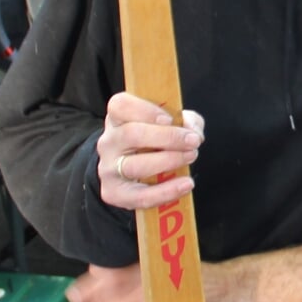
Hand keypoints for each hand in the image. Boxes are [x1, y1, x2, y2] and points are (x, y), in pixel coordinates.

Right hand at [97, 92, 203, 209]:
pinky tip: (187, 184)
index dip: (145, 110)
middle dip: (167, 138)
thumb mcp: (172, 124)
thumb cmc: (156, 143)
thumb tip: (193, 132)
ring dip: (168, 161)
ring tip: (191, 157)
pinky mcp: (114, 193)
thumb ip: (186, 121)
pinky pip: (140, 195)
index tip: (169, 118)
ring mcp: (108, 168)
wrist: (136, 175)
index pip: (120, 105)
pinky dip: (167, 191)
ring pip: (134, 165)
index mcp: (118, 118)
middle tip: (193, 141)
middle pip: (131, 134)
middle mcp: (109, 141)